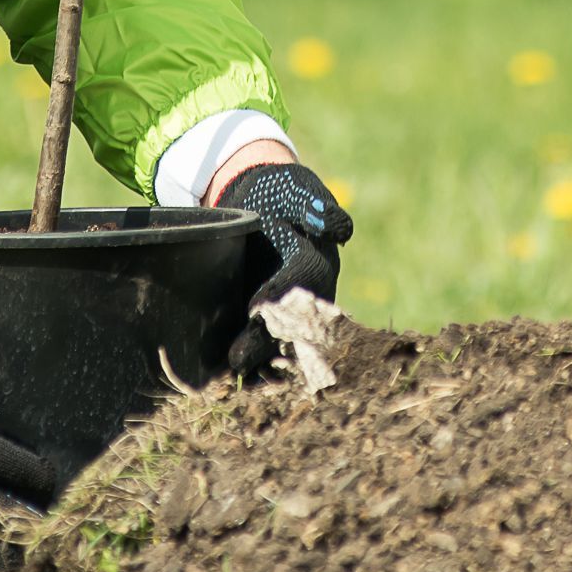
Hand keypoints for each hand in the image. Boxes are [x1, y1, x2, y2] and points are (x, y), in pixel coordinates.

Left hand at [212, 161, 353, 376]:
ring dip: (258, 361)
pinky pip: (269, 347)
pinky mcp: (274, 322)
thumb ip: (317, 207)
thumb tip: (342, 230)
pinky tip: (230, 379)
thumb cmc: (283, 195)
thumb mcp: (300, 192)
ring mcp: (294, 313)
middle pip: (291, 323)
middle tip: (236, 359)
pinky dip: (254, 365)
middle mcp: (311, 295)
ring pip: (281, 342)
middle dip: (264, 340)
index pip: (301, 282)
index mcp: (319, 263)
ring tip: (229, 375)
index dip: (278, 294)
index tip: (253, 308)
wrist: (267, 202)